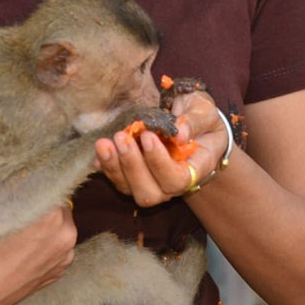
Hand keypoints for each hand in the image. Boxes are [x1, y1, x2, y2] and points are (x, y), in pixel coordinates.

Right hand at [0, 136, 76, 304]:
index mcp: (52, 223)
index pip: (54, 184)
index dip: (35, 176)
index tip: (15, 173)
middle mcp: (66, 241)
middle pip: (57, 201)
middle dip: (36, 195)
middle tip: (8, 192)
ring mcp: (63, 260)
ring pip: (57, 222)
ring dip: (39, 216)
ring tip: (10, 213)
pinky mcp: (55, 274)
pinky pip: (55, 243)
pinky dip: (41, 237)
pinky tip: (17, 236)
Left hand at [94, 90, 229, 206]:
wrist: (192, 125)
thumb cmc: (202, 119)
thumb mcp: (204, 111)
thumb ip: (195, 121)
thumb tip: (179, 134)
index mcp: (195, 170)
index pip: (177, 180)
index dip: (159, 163)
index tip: (148, 136)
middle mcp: (171, 184)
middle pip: (149, 193)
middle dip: (132, 166)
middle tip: (122, 137)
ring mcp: (151, 183)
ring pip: (129, 189)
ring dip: (114, 167)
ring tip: (105, 143)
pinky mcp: (133, 177)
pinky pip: (116, 179)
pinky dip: (105, 166)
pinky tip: (99, 150)